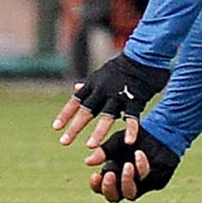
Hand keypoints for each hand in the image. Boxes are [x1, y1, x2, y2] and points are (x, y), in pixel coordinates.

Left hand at [52, 53, 169, 147]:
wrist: (145, 55)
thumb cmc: (124, 65)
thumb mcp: (103, 73)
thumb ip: (90, 84)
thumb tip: (76, 87)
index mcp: (94, 84)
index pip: (76, 101)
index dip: (66, 114)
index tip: (56, 128)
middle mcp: (104, 90)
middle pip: (87, 110)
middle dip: (75, 127)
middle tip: (64, 142)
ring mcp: (119, 95)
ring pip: (107, 115)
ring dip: (99, 131)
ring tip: (90, 146)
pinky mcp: (136, 99)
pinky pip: (132, 116)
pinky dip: (131, 129)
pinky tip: (128, 142)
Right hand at [84, 127, 180, 202]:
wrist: (158, 129)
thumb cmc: (135, 137)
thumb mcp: (117, 142)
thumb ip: (104, 152)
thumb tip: (87, 162)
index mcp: (113, 176)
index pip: (100, 189)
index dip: (96, 185)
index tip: (94, 175)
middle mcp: (126, 183)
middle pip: (114, 197)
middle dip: (109, 188)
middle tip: (108, 174)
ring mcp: (141, 184)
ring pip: (131, 194)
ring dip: (127, 181)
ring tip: (127, 165)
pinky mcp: (156, 181)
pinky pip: (148, 180)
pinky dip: (142, 168)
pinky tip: (139, 155)